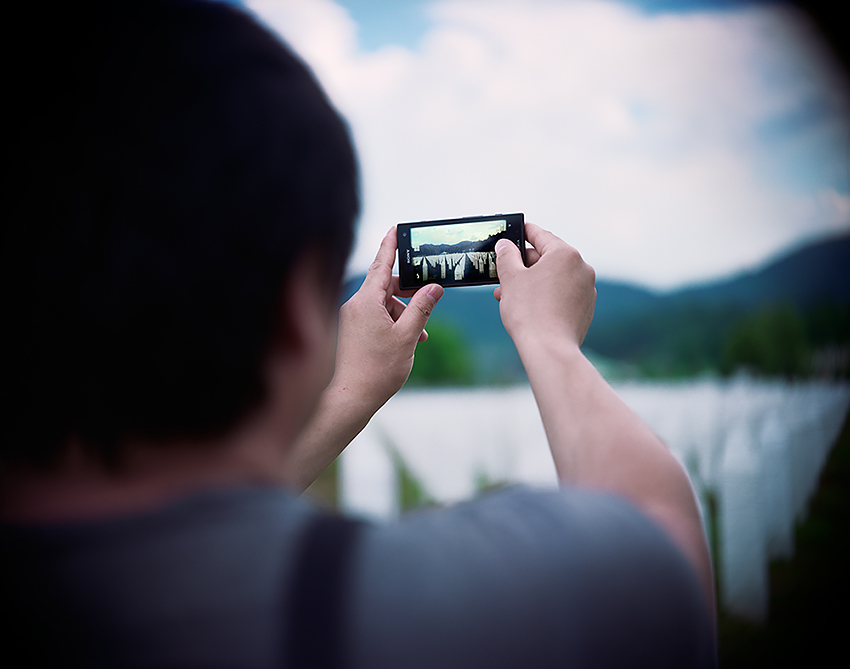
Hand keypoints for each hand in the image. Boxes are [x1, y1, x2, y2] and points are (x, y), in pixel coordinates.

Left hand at [332, 227, 443, 408]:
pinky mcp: (352, 330)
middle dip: (409, 293)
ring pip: (383, 304)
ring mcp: (352, 318)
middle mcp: (355, 305)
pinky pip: (376, 316)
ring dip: (404, 313)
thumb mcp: (408, 335)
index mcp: (365, 301)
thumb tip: (434, 287)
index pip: (381, 265)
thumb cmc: (378, 369)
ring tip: (419, 335)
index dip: (391, 246)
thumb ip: (422, 307)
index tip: (396, 229)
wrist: (353, 397)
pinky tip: (408, 340)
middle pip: (386, 285)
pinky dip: (393, 323)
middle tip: (428, 300)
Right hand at [494, 223, 595, 349]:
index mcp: (565, 254)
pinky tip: (527, 306)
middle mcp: (581, 268)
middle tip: (503, 272)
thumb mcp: (511, 278)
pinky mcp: (585, 308)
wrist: (549, 349)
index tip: (514, 231)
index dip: (523, 232)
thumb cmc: (529, 311)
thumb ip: (506, 256)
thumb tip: (505, 245)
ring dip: (531, 282)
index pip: (541, 235)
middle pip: (548, 258)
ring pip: (553, 278)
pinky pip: (562, 294)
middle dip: (523, 265)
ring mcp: (586, 289)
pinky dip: (545, 295)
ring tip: (508, 294)